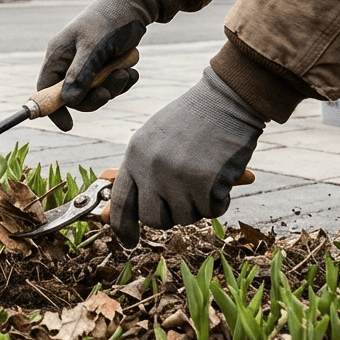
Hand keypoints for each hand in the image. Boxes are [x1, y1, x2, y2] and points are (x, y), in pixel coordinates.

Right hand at [37, 0, 158, 130]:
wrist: (134, 5)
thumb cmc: (109, 20)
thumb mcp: (94, 47)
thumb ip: (81, 74)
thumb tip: (69, 102)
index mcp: (58, 54)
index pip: (46, 88)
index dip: (53, 108)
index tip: (68, 125)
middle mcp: (69, 61)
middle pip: (73, 96)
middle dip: (94, 97)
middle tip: (110, 91)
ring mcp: (87, 64)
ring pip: (94, 92)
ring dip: (113, 87)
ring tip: (127, 72)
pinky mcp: (104, 65)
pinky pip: (110, 85)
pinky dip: (122, 82)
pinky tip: (132, 70)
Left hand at [109, 67, 265, 246]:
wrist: (227, 98)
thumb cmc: (193, 118)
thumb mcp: (156, 139)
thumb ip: (140, 172)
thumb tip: (112, 211)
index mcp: (135, 155)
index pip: (121, 203)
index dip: (122, 227)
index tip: (127, 241)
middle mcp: (151, 168)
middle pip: (153, 219)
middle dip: (170, 214)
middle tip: (186, 195)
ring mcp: (177, 177)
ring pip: (185, 217)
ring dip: (199, 203)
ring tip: (205, 173)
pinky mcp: (205, 184)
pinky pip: (212, 211)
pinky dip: (220, 199)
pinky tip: (221, 174)